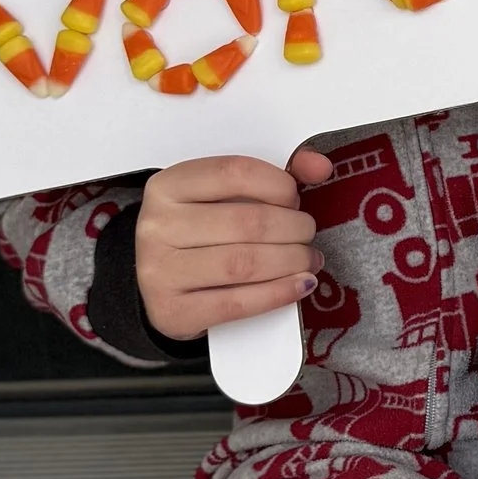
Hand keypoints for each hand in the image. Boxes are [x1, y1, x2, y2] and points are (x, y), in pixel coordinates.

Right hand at [135, 147, 333, 341]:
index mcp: (169, 186)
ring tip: (308, 259)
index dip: (278, 185)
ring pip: (244, 263)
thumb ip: (270, 178)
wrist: (160, 290)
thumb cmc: (196, 238)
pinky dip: (278, 293)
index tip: (295, 198)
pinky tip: (301, 284)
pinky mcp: (172, 311)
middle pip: (247, 222)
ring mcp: (160, 271)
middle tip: (307, 234)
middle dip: (293, 228)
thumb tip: (319, 166)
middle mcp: (158, 226)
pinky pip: (237, 302)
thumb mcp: (220, 201)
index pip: (234, 173)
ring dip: (291, 261)